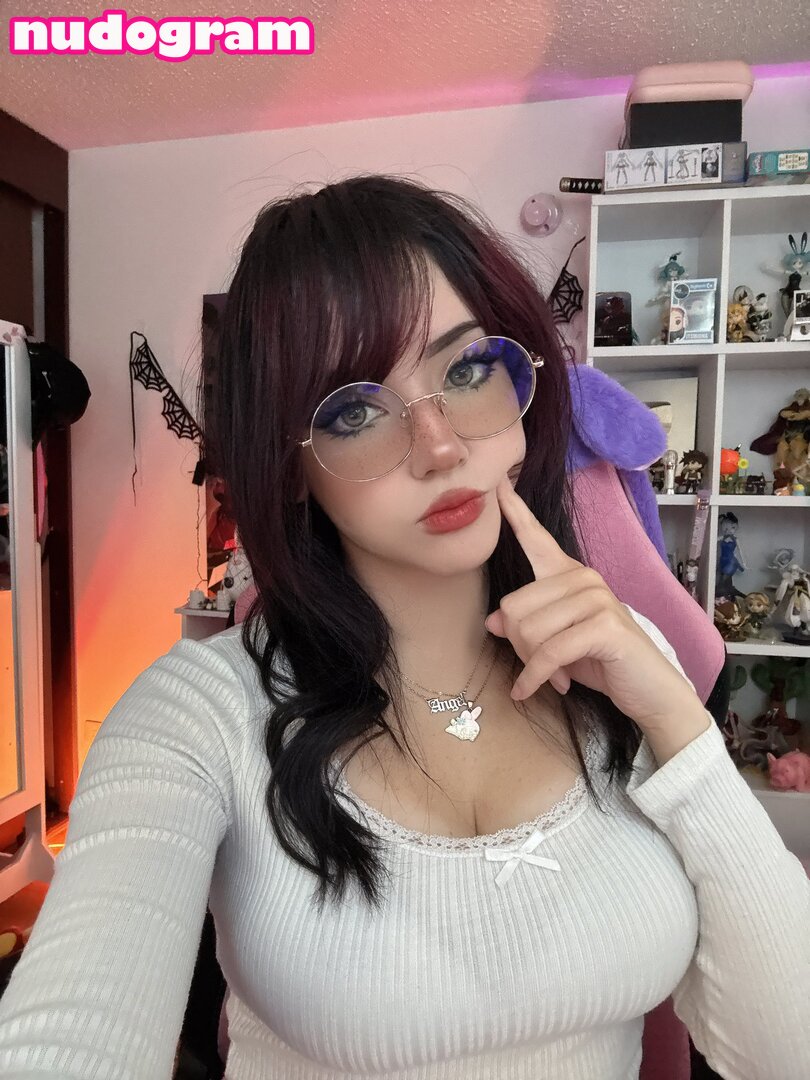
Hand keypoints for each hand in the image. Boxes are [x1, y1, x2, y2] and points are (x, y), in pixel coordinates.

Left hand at [484, 476, 697, 731]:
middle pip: (513, 606)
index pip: (535, 537)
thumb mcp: (554, 643)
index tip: (499, 482)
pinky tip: (531, 691)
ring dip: (531, 664)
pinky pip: (548, 652)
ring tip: (552, 676)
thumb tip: (493, 621)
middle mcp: (582, 578)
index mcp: (569, 574)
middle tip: (538, 667)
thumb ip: (525, 626)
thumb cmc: (602, 662)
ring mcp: (596, 598)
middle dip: (518, 645)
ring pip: (528, 630)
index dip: (514, 511)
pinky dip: (536, 677)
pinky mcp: (603, 625)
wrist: (651, 692)